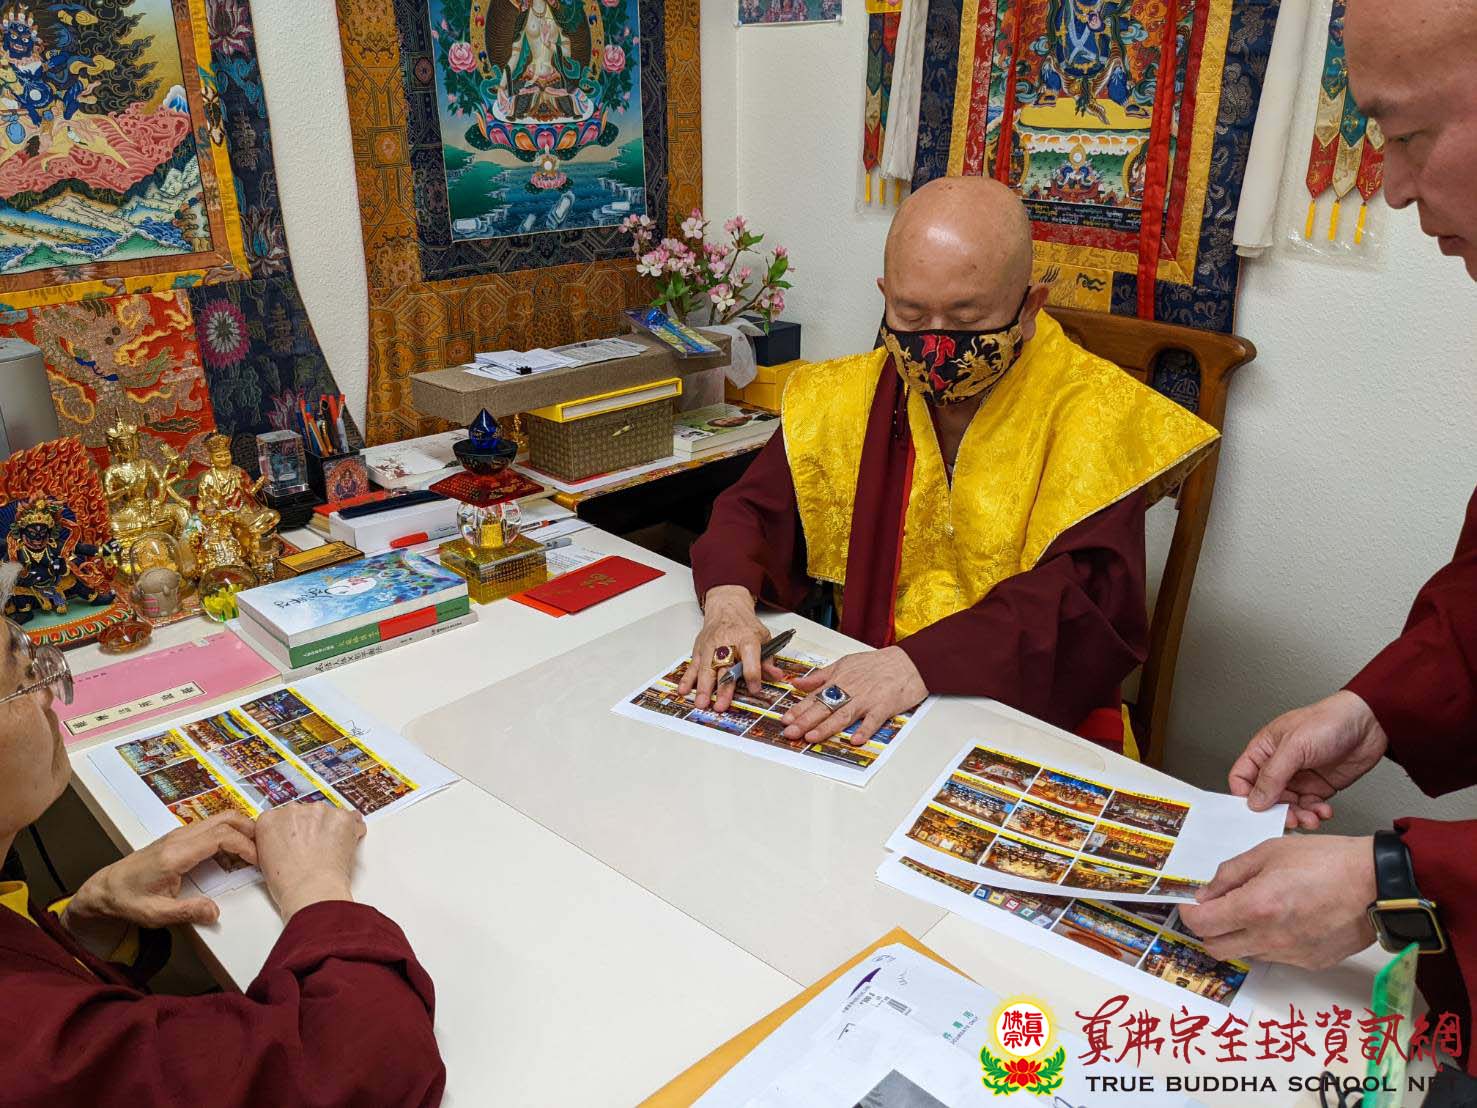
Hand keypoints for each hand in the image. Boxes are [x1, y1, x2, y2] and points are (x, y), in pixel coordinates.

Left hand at [64, 812, 257, 953]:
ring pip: (220, 818)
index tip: (258, 862)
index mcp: (177, 854)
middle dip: (251, 830)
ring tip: (253, 853)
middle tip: (265, 849)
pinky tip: (232, 856)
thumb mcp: (156, 914)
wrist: (105, 889)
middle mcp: (180, 837)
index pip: (221, 836)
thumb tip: (215, 912)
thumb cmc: (129, 900)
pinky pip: (212, 827)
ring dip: (241, 830)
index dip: (245, 846)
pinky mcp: (179, 837)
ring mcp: (180, 833)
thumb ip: (187, 912)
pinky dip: (229, 834)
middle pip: (226, 818)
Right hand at [255, 802, 364, 920]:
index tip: (297, 839)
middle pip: (305, 813)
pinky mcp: (342, 817)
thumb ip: (273, 842)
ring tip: (329, 852)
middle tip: (314, 849)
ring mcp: (319, 812)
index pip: (282, 817)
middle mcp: (293, 810)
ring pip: (328, 815)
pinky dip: (350, 830)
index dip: (292, 830)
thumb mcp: (265, 861)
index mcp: (270, 820)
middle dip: (311, 828)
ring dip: (330, 829)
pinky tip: (345, 845)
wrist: (312, 891)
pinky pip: (351, 819)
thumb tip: (284, 842)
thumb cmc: (289, 884)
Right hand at [678, 585, 778, 712]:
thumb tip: (776, 675)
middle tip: (722, 705)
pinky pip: (693, 666)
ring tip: (702, 703)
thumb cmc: (745, 625)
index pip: (751, 660)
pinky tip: (684, 690)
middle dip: (723, 688)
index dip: (753, 676)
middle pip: (725, 668)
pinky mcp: (699, 650)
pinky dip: (687, 679)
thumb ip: (768, 659)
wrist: (726, 607)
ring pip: (706, 669)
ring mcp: (711, 647)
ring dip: (703, 688)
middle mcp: (727, 644)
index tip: (755, 689)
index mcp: (747, 640)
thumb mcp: (763, 638)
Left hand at [784, 647, 927, 746]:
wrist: (907, 662)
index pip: (814, 697)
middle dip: (805, 721)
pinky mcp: (884, 706)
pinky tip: (855, 740)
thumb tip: (798, 683)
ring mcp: (866, 699)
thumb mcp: (844, 663)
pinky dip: (865, 730)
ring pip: (843, 715)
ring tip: (812, 737)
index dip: (798, 709)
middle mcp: (849, 690)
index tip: (785, 720)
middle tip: (790, 732)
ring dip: (827, 727)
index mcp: (838, 680)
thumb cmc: (876, 664)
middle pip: (824, 707)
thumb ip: (820, 676)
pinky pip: (873, 720)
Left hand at [1177, 836, 1376, 969]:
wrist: (1376, 883)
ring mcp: (1291, 954)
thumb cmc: (1327, 861)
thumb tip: (1206, 892)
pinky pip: (1276, 956)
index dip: (1189, 912)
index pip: (1201, 924)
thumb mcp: (1269, 851)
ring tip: (1259, 908)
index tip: (1192, 902)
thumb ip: (1230, 873)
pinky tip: (1286, 918)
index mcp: (1255, 907)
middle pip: (1216, 948)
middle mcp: (1270, 937)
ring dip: (1240, 935)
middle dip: (1209, 929)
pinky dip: (1270, 941)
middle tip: (1217, 909)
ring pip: (1246, 953)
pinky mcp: (1311, 962)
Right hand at [1230, 691, 1388, 829]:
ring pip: (1289, 806)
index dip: (1245, 796)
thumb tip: (1255, 800)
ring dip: (1299, 815)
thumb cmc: (1329, 720)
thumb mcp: (1294, 747)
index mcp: (1264, 749)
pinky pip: (1310, 807)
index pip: (1242, 777)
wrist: (1369, 724)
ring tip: (1311, 817)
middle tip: (1290, 818)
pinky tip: (1323, 810)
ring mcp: (1300, 777)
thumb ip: (1272, 776)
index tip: (1256, 811)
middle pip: (1266, 797)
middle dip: (1278, 811)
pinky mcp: (1319, 787)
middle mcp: (1280, 765)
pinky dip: (1316, 813)